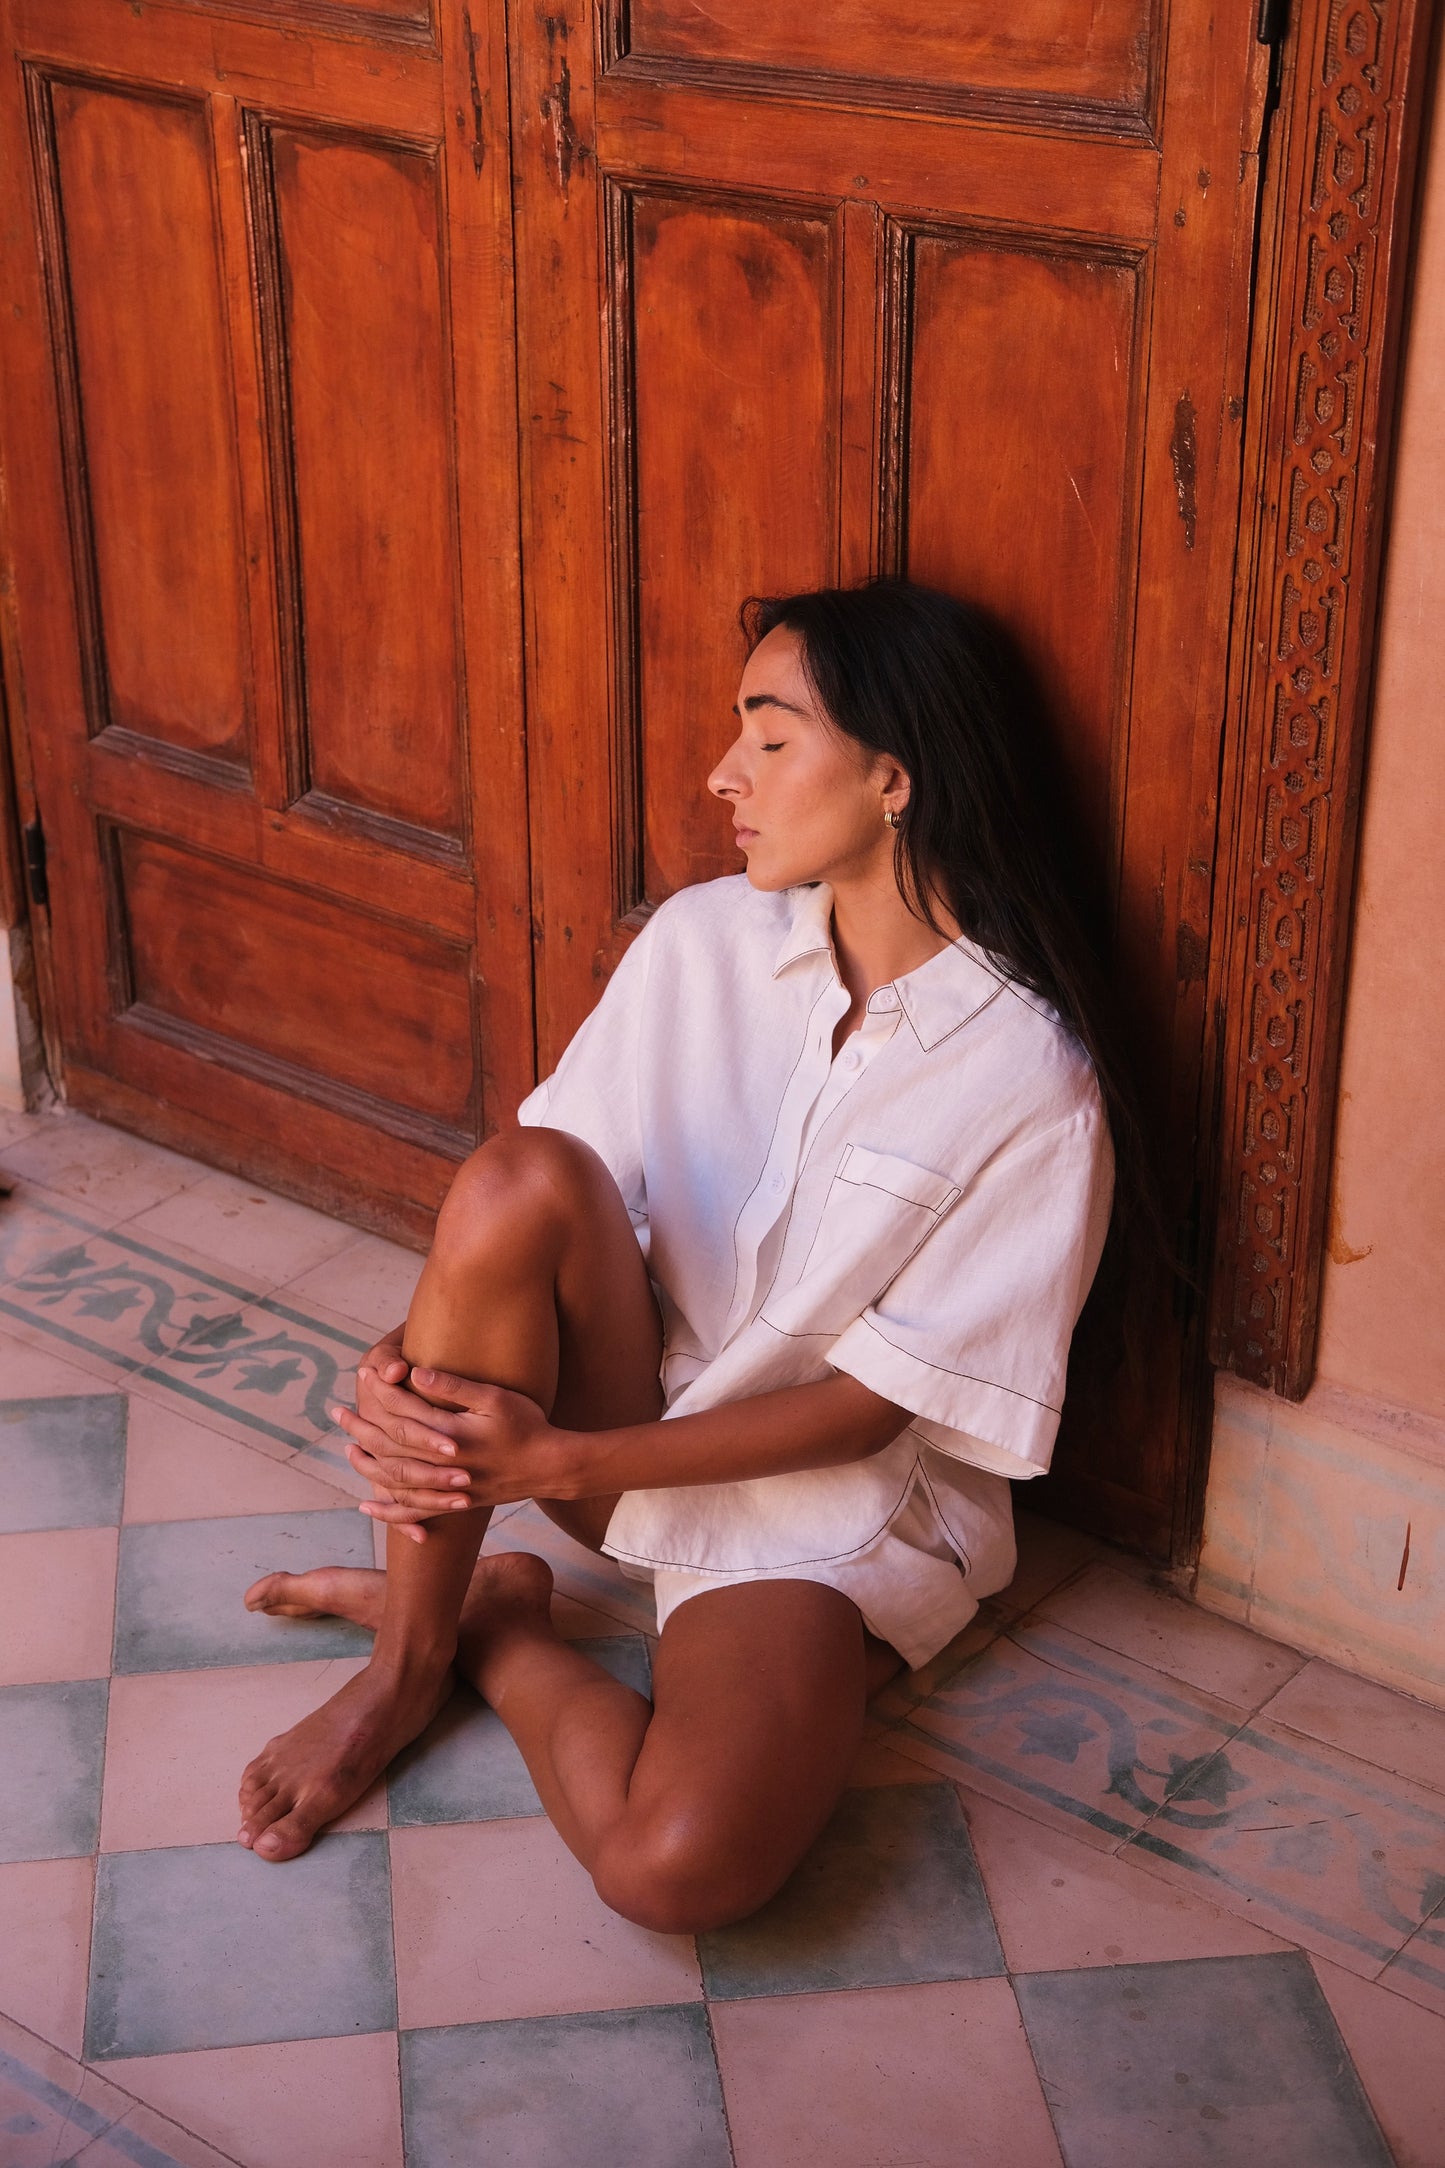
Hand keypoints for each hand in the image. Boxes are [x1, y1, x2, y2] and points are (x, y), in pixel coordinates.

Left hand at [331, 1362, 569, 1530]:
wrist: (550, 1467)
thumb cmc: (527, 1425)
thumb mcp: (495, 1398)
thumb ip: (454, 1386)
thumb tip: (415, 1371)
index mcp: (449, 1433)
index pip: (403, 1410)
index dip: (380, 1392)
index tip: (364, 1376)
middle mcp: (441, 1464)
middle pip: (389, 1446)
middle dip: (361, 1426)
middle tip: (337, 1412)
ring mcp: (446, 1487)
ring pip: (393, 1479)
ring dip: (366, 1464)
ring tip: (348, 1449)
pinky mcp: (453, 1503)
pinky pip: (412, 1511)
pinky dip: (387, 1511)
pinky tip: (367, 1506)